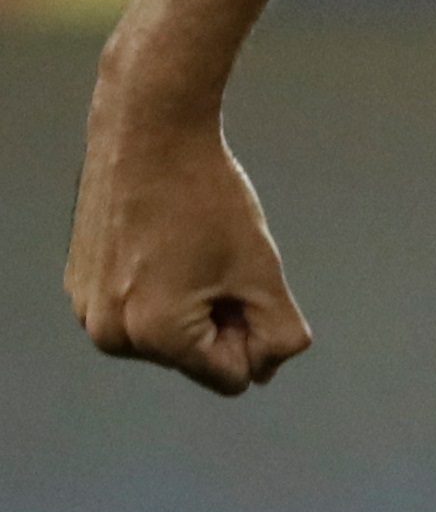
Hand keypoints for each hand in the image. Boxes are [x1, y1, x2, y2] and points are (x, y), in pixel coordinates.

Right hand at [67, 99, 312, 395]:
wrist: (149, 134)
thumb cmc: (208, 199)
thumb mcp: (261, 270)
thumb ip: (278, 331)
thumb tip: (270, 369)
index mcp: (157, 336)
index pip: (232, 377)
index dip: (257, 335)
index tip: (254, 287)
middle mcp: (111, 335)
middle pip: (197, 356)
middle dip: (223, 319)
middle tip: (223, 261)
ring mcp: (88, 310)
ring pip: (168, 333)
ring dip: (194, 304)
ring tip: (193, 250)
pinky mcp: (81, 285)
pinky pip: (138, 307)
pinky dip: (162, 287)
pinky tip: (167, 242)